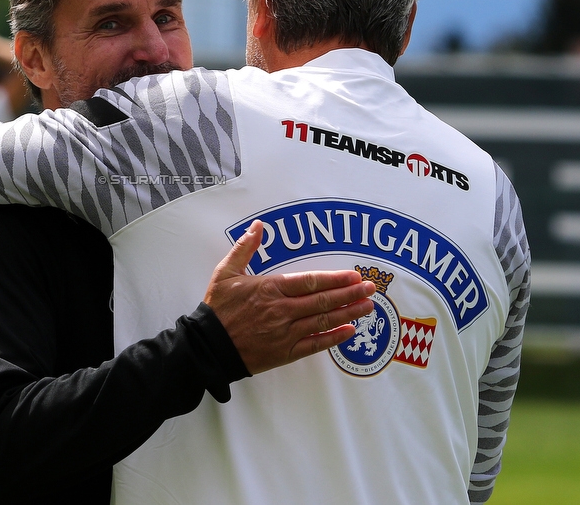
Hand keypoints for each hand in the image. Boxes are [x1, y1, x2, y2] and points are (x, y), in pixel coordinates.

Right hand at [204, 220, 375, 374]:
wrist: (208, 346)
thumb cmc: (217, 308)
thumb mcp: (226, 272)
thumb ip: (245, 248)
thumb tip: (259, 225)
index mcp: (270, 289)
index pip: (310, 282)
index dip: (335, 279)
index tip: (354, 276)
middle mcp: (281, 310)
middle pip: (323, 300)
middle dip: (350, 294)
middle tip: (371, 289)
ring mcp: (285, 333)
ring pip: (323, 321)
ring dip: (348, 314)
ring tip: (368, 308)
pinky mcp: (285, 353)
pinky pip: (314, 345)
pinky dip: (333, 338)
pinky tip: (349, 332)